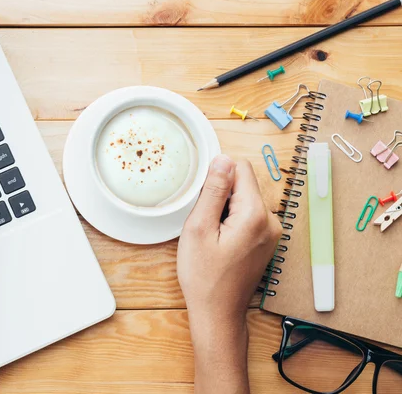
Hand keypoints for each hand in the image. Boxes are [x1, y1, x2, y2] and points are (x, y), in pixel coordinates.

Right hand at [178, 155, 281, 322]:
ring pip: (243, 200)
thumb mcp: (199, 228)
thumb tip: (223, 158)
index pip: (240, 168)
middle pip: (242, 185)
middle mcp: (271, 220)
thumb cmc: (205, 277)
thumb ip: (213, 190)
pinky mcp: (266, 240)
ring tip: (211, 236)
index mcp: (256, 214)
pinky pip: (247, 216)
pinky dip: (231, 222)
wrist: (218, 313)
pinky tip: (220, 242)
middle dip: (219, 196)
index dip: (216, 178)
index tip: (202, 199)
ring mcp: (271, 232)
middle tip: (204, 225)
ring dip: (224, 210)